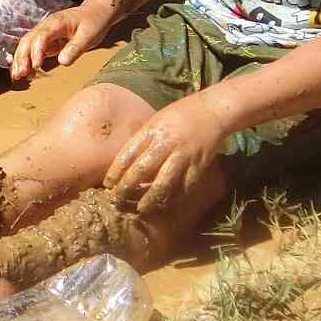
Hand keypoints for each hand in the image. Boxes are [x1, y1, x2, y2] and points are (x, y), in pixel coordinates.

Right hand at [9, 3, 111, 82]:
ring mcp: (45, 33)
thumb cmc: (94, 22)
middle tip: (19, 75)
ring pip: (27, 45)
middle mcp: (46, 26)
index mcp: (56, 22)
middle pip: (28, 40)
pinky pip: (32, 50)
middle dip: (22, 58)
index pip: (41, 36)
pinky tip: (25, 73)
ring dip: (20, 60)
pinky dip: (27, 61)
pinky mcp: (47, 40)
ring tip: (17, 77)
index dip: (36, 51)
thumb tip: (62, 62)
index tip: (36, 67)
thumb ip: (75, 48)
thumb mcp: (89, 35)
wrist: (96, 12)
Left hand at [104, 95, 225, 216]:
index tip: (108, 185)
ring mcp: (183, 156)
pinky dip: (172, 198)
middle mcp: (166, 144)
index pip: (128, 154)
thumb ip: (141, 141)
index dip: (115, 172)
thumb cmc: (179, 115)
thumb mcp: (155, 122)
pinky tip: (164, 204)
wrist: (212, 111)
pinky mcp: (198, 166)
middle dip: (126, 189)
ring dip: (149, 199)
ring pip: (162, 184)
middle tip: (117, 201)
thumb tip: (123, 163)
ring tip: (139, 209)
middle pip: (141, 171)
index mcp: (152, 131)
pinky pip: (183, 188)